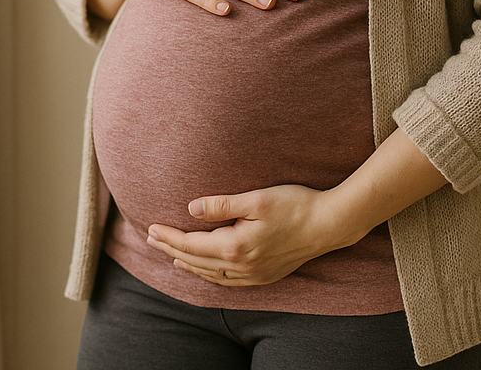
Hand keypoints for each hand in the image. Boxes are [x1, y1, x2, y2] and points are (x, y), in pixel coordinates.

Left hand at [144, 185, 353, 285]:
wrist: (329, 224)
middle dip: (171, 249)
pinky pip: (228, 281)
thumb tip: (191, 209)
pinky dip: (209, 275)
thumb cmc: (294, 205)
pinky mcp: (265, 276)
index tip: (150, 228)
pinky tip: (204, 269)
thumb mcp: (256, 199)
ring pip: (211, 274)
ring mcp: (254, 275)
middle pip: (196, 261)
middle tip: (151, 239)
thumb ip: (221, 205)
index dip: (168, 237)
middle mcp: (242, 267)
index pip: (192, 245)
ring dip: (188, 264)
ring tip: (171, 255)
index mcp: (236, 247)